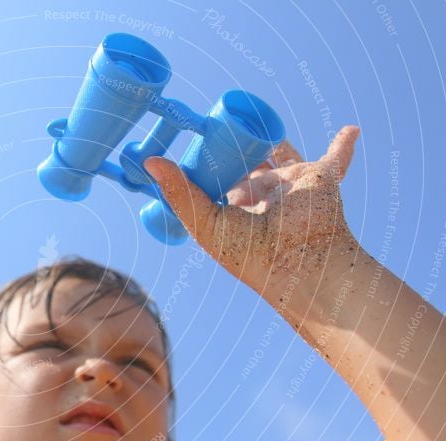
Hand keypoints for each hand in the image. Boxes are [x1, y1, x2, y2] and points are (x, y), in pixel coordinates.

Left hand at [143, 126, 361, 305]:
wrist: (299, 263)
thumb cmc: (248, 253)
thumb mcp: (205, 223)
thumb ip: (178, 192)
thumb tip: (148, 162)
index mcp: (234, 208)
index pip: (214, 180)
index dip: (201, 164)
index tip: (183, 144)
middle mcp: (261, 195)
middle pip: (244, 162)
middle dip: (232, 145)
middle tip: (213, 122)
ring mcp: (291, 185)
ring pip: (281, 153)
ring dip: (273, 139)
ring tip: (257, 119)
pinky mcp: (320, 177)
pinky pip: (337, 158)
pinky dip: (344, 145)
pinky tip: (350, 130)